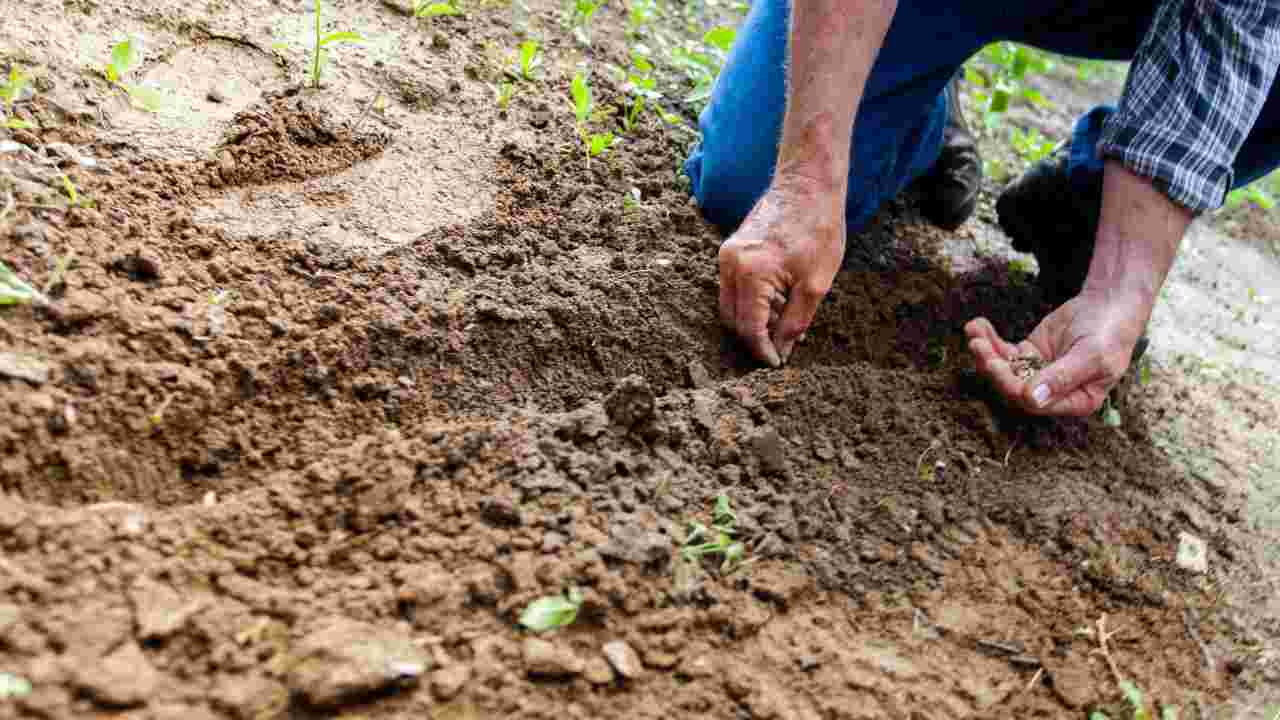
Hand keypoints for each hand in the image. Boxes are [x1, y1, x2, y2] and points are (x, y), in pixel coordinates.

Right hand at [718, 177, 845, 366]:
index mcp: (751, 274)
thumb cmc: (818, 229)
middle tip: (780, 351)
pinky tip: (776, 304)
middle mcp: (730, 265)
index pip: (749, 328)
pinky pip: (733, 288)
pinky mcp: (730, 250)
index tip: (777, 364)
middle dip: (753, 339)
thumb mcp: (816, 284)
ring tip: (782, 326)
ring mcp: (726, 256)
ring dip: (751, 321)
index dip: (762, 351)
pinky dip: (750, 303)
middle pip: (731, 320)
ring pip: (729, 305)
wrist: (808, 185)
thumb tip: (781, 350)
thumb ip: (795, 322)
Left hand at [965, 287, 1152, 415]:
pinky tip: (977, 325)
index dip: (1012, 387)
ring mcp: (1038, 373)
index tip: (995, 364)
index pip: (1035, 403)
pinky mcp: (1029, 354)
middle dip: (993, 367)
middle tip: (977, 345)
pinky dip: (989, 340)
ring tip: (973, 331)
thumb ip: (1062, 378)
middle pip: (1014, 387)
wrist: (1110, 304)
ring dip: (986, 352)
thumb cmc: (1110, 333)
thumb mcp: (1091, 355)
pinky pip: (1004, 352)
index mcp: (1075, 401)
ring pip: (1004, 369)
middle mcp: (1053, 393)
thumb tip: (1031, 399)